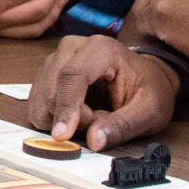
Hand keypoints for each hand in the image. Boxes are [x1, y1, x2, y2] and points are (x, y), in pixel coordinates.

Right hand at [28, 34, 178, 150]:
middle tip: (100, 124)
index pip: (72, 76)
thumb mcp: (150, 111)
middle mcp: (72, 47)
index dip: (65, 107)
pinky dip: (56, 116)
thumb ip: (123, 126)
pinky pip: (39, 102)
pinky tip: (79, 114)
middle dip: (71, 118)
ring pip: (41, 98)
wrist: (147, 76)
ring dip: (63, 118)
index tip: (62, 136)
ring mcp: (56, 58)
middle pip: (52, 89)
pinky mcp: (48, 72)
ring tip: (93, 116)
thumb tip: (93, 141)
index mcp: (101, 49)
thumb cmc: (150, 90)